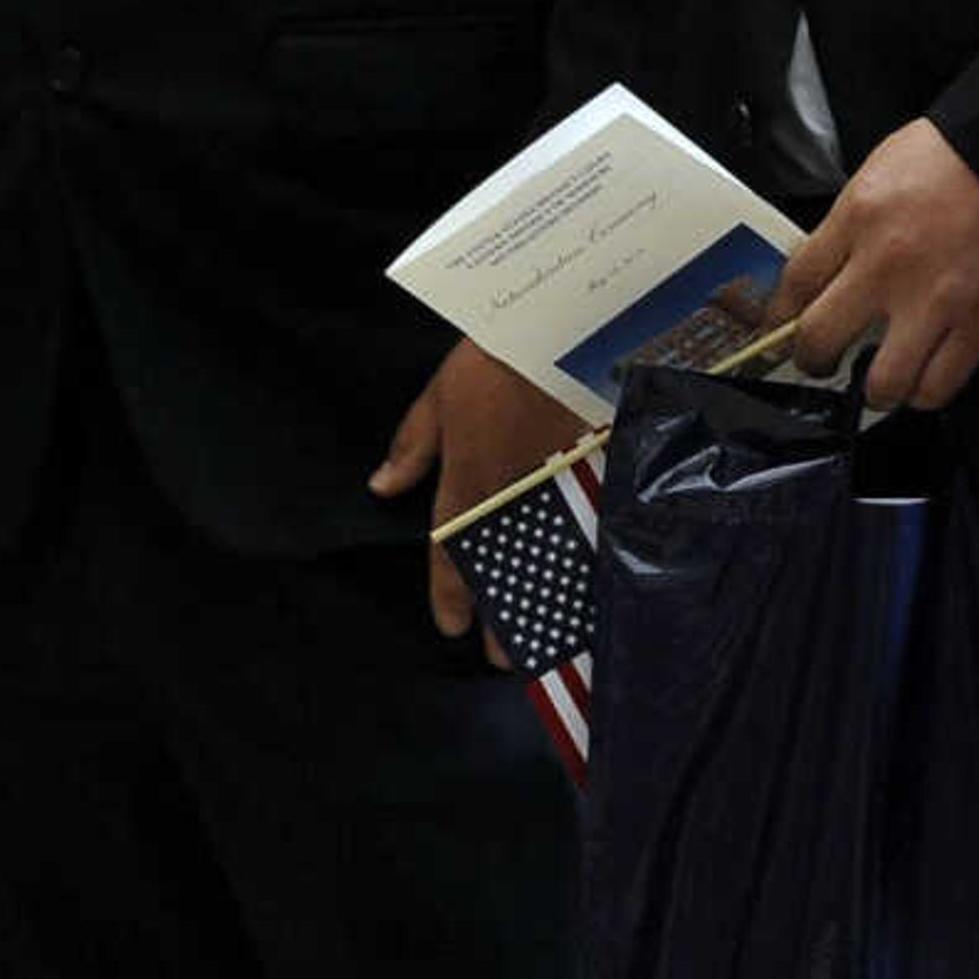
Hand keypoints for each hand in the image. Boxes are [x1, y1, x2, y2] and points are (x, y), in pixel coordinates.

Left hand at [368, 339, 592, 647]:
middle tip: (504, 656)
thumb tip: (381, 485)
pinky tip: (596, 584)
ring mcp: (558, 482)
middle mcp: (512, 490)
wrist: (563, 322)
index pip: (452, 549)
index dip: (450, 593)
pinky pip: (590, 525)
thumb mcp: (440, 393)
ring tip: (553, 638)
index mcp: (468, 474)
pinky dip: (589, 558)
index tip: (453, 627)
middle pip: (505, 567)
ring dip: (548, 601)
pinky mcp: (597, 468)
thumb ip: (413, 444)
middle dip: (503, 614)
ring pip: (549, 555)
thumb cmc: (495, 353)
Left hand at [767, 117, 978, 410]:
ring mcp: (934, 301)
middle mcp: (888, 265)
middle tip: (820, 361)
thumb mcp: (887, 164)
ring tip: (879, 382)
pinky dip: (926, 392)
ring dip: (874, 390)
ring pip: (881, 383)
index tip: (782, 327)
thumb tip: (836, 262)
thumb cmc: (965, 151)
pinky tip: (924, 379)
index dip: (780, 316)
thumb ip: (855, 217)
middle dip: (812, 360)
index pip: (795, 282)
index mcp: (860, 216)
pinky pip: (939, 385)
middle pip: (820, 339)